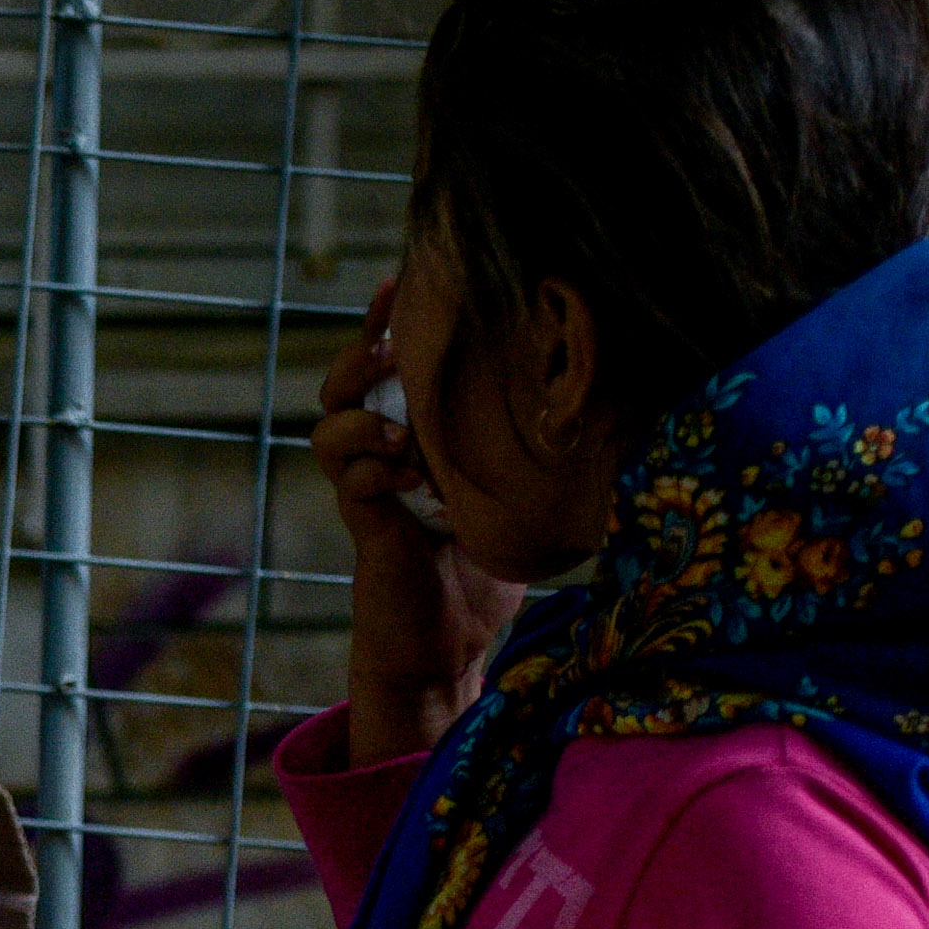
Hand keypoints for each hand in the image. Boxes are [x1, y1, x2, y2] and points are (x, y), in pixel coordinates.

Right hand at [309, 286, 522, 763]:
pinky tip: (406, 478)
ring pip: (331, 429)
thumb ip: (527, 449)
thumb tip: (597, 384)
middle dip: (358, 356)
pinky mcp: (367, 527)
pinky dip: (372, 471)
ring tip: (397, 426)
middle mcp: (385, 455)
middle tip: (385, 345)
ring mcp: (369, 490)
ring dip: (361, 416)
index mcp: (419, 436)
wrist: (451, 644)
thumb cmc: (490, 570)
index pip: (392, 365)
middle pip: (343, 385)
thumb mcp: (518, 495)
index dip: (386, 322)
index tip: (398, 283)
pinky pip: (350, 482)